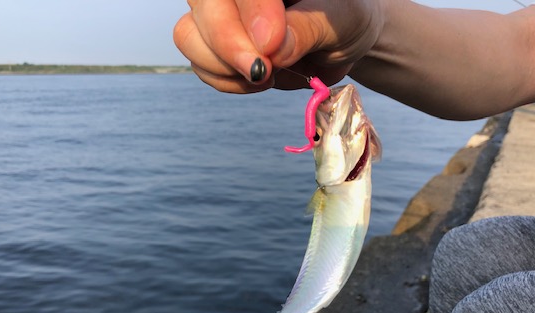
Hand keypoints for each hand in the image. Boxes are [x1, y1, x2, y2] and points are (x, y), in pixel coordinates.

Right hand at [173, 0, 384, 92]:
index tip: (272, 43)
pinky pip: (201, 66)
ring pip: (189, 35)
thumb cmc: (346, 21)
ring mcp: (221, 15)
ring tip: (268, 75)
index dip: (249, 11)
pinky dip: (228, 82)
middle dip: (227, 44)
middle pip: (202, 4)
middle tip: (264, 71)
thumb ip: (306, 29)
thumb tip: (271, 46)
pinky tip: (261, 80)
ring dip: (224, 67)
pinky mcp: (217, 47)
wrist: (342, 41)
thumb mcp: (340, 21)